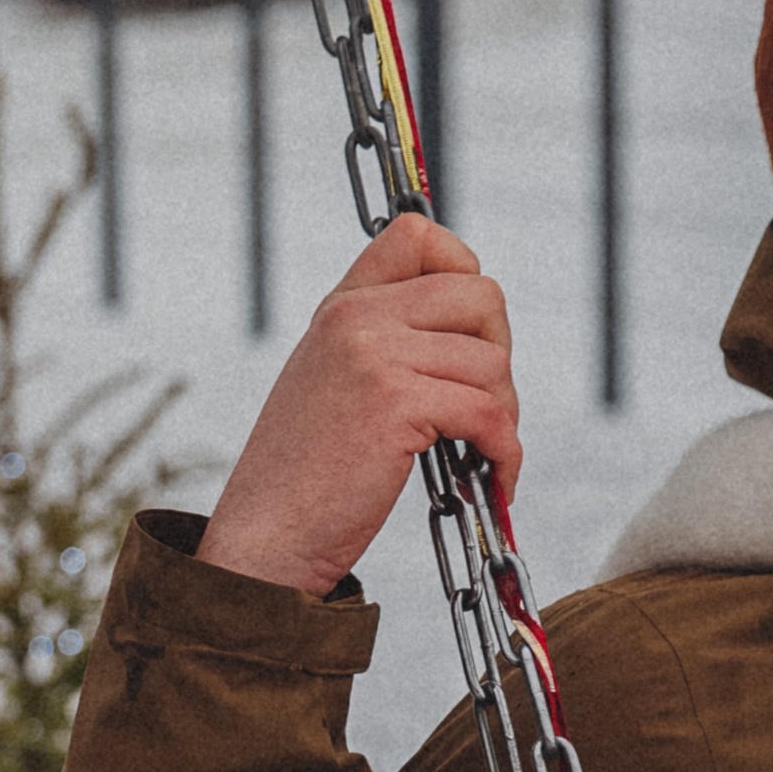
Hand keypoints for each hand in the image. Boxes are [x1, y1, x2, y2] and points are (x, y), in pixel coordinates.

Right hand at [197, 212, 519, 597]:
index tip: (472, 330)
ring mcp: (374, 356)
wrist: (266, 536)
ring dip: (504, 415)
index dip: (466, 272)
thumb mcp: (335, 381)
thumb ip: (387, 341)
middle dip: (501, 352)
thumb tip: (475, 325)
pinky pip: (489, 413)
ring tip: (482, 450)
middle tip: (487, 405)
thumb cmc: (307, 474)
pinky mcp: (396, 404)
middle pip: (480, 294)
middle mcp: (356, 318)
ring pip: (493, 361)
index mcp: (342, 306)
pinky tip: (495, 477)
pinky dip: (506, 452)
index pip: (419, 235)